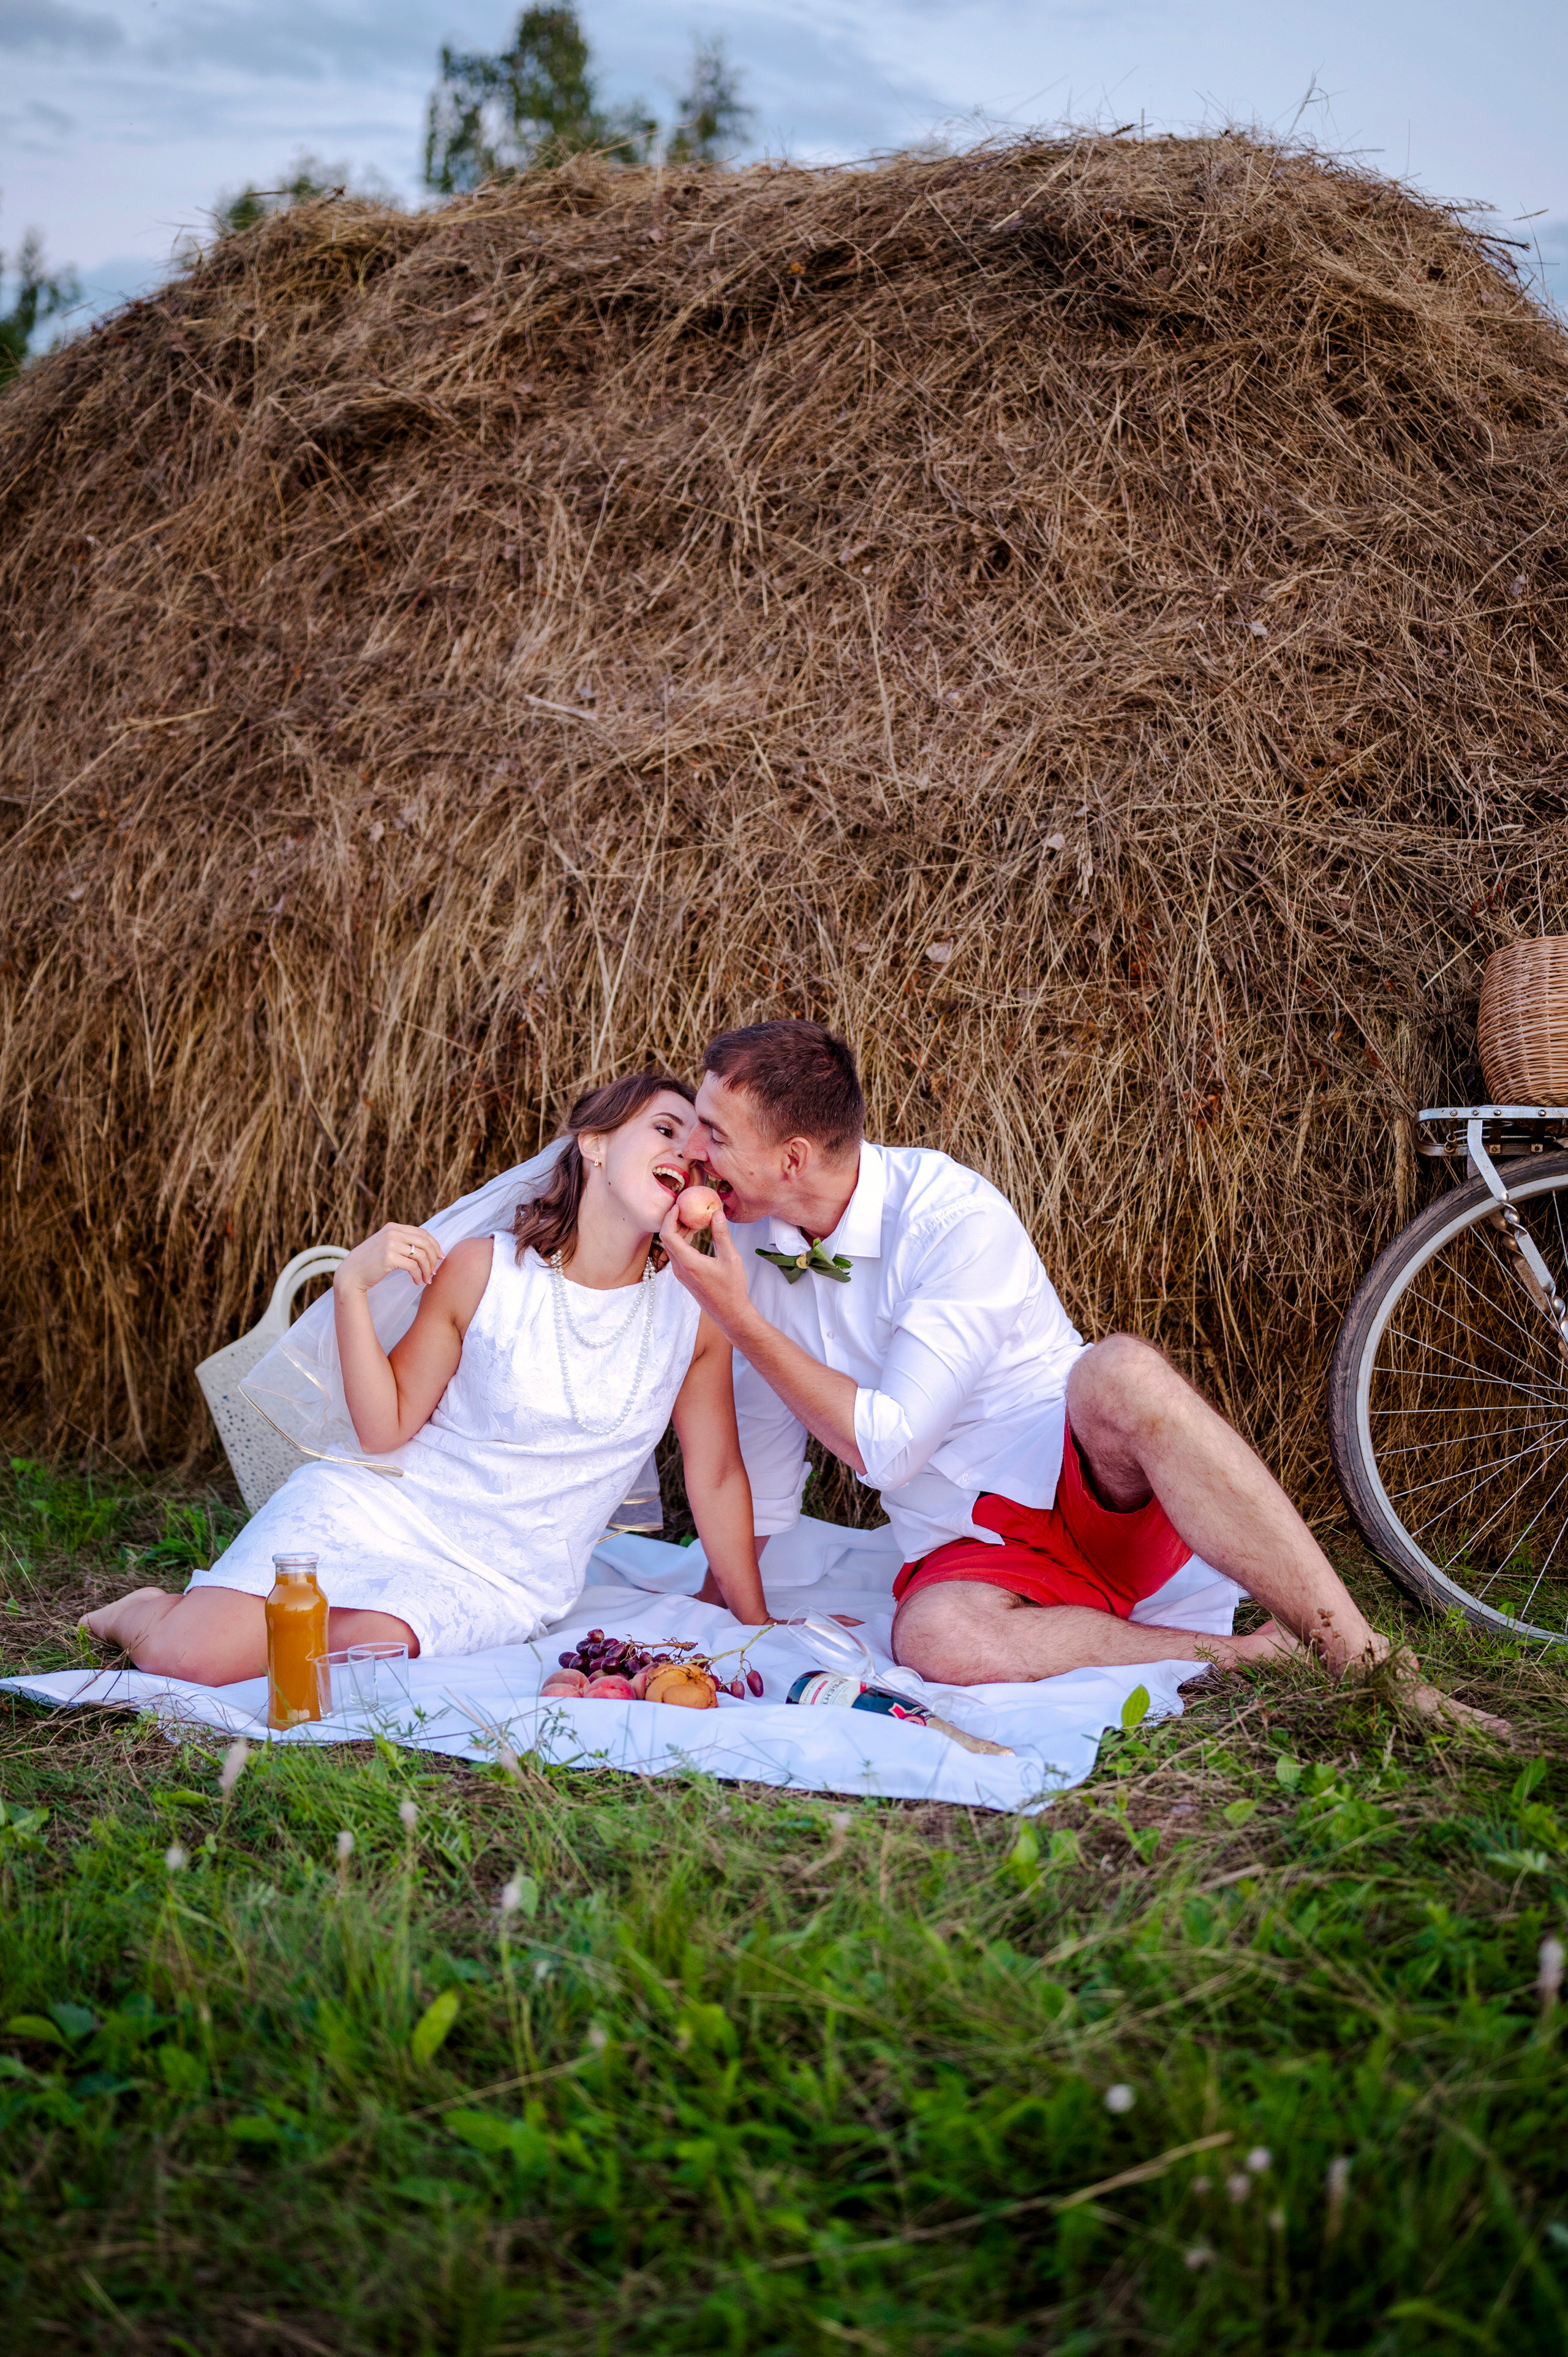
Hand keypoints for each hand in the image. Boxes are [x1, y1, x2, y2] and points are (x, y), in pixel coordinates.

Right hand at [333, 1223, 443, 1295]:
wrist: (350, 1274)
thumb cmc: (369, 1263)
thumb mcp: (385, 1245)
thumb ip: (401, 1242)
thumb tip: (426, 1248)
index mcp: (393, 1227)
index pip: (422, 1233)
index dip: (435, 1245)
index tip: (440, 1257)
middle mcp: (392, 1232)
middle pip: (425, 1243)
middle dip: (434, 1258)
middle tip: (434, 1271)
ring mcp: (390, 1244)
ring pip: (421, 1255)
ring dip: (427, 1269)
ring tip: (427, 1279)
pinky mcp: (388, 1257)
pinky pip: (413, 1267)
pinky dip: (418, 1276)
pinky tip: (417, 1282)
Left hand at [659, 1200, 753, 1338]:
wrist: (730, 1314)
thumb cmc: (732, 1288)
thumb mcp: (731, 1258)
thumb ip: (722, 1234)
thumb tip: (717, 1212)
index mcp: (688, 1263)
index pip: (668, 1235)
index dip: (670, 1217)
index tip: (679, 1204)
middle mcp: (679, 1268)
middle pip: (667, 1239)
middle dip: (673, 1220)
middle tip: (685, 1206)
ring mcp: (680, 1273)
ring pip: (672, 1246)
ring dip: (679, 1230)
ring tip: (692, 1216)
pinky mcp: (685, 1276)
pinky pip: (677, 1253)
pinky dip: (683, 1240)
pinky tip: (694, 1232)